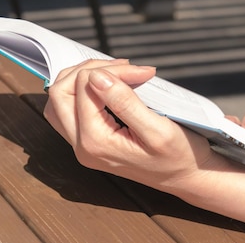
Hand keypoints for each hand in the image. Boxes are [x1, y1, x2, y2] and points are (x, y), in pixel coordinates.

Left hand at [44, 59, 218, 191]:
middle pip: (60, 92)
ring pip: (59, 100)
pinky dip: (81, 90)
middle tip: (124, 67)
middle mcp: (81, 145)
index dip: (113, 70)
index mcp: (96, 142)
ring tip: (114, 72)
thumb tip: (96, 77)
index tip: (142, 72)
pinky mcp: (87, 140)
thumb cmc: (178, 156)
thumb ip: (124, 103)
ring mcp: (81, 144)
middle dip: (90, 70)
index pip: (85, 86)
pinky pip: (68, 109)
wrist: (185, 177)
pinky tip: (105, 85)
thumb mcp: (158, 129)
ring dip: (82, 78)